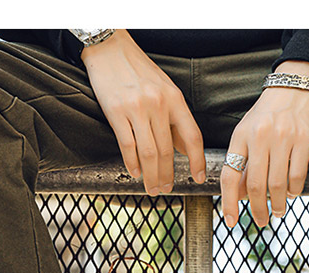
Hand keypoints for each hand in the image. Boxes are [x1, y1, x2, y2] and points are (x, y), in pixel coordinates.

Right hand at [81, 30, 205, 193]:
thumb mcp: (165, 90)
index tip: (198, 177)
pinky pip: (127, 145)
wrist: (109, 48)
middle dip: (168, 175)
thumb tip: (186, 150)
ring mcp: (136, 108)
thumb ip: (175, 119)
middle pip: (167, 151)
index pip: (192, 136)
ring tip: (152, 188)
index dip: (197, 161)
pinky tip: (136, 172)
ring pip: (149, 152)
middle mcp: (158, 104)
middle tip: (167, 189)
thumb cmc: (138, 70)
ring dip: (151, 175)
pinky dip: (132, 163)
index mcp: (174, 99)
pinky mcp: (115, 111)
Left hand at [221, 61, 308, 227]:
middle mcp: (260, 136)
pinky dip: (294, 190)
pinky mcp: (304, 138)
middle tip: (261, 221)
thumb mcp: (248, 132)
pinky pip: (297, 174)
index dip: (229, 202)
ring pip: (277, 184)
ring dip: (278, 204)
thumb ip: (243, 162)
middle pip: (256, 185)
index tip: (231, 220)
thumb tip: (240, 195)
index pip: (230, 175)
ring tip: (278, 211)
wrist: (296, 83)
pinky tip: (292, 194)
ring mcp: (283, 137)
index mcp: (240, 136)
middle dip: (257, 209)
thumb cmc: (268, 113)